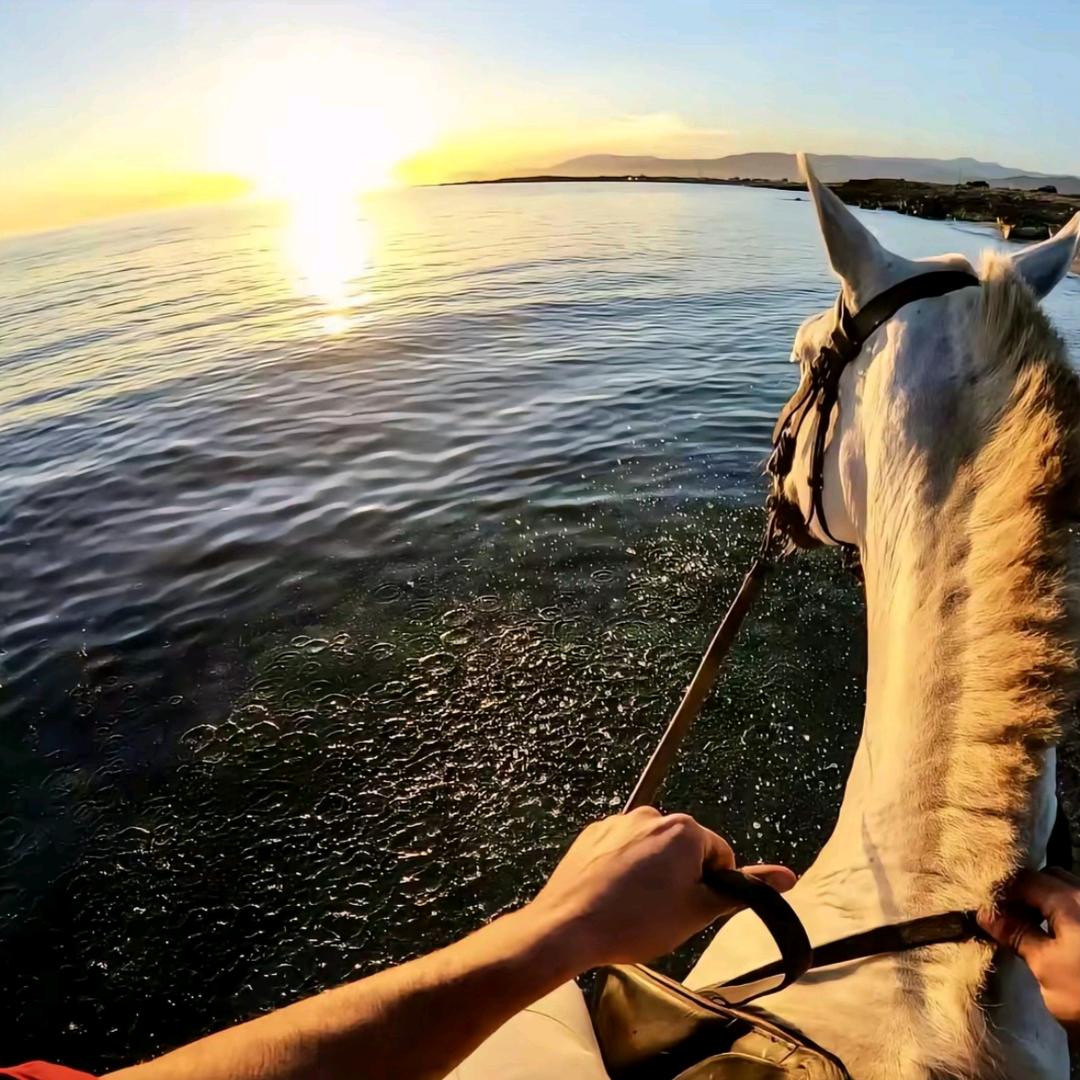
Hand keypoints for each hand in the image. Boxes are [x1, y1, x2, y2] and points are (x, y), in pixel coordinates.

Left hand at [526, 808, 795, 968]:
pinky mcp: (593, 834)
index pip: (719, 856)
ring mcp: (619, 821)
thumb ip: (743, 891)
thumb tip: (788, 877)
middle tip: (662, 913)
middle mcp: (652, 813)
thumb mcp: (698, 911)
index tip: (688, 910)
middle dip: (681, 878)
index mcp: (684, 829)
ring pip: (652, 851)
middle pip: (685, 850)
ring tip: (633, 908)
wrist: (569, 927)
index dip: (711, 888)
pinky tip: (612, 897)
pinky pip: (622, 850)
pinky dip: (624, 870)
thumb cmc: (637, 922)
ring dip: (652, 874)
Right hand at [978, 868, 1079, 1028]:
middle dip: (1025, 893)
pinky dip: (1063, 912)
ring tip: (1029, 927)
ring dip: (1044, 902)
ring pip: (1067, 890)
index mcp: (1072, 900)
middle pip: (1049, 878)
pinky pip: (1079, 906)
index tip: (984, 910)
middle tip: (1007, 918)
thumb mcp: (1045, 966)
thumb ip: (1016, 934)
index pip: (1025, 879)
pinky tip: (1054, 934)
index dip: (1001, 892)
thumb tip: (983, 913)